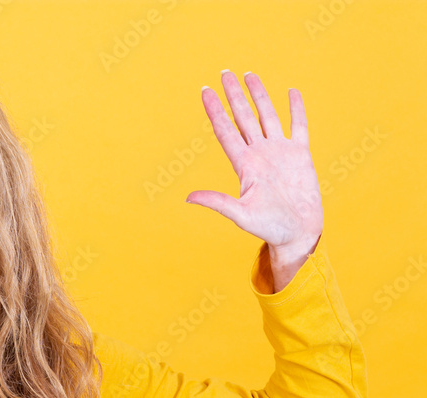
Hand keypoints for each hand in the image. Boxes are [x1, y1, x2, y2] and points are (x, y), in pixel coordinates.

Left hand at [186, 71, 322, 258]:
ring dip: (259, 95)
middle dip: (233, 95)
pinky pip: (299, 126)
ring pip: (268, 116)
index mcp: (244, 165)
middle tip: (224, 73)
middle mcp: (259, 154)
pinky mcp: (300, 155)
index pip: (226, 130)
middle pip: (244, 117)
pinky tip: (291, 92)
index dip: (215, 111)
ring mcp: (280, 152)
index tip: (205, 91)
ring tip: (249, 75)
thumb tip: (188, 197)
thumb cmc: (268, 228)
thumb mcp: (240, 215)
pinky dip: (296, 109)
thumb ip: (217, 202)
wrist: (297, 234)